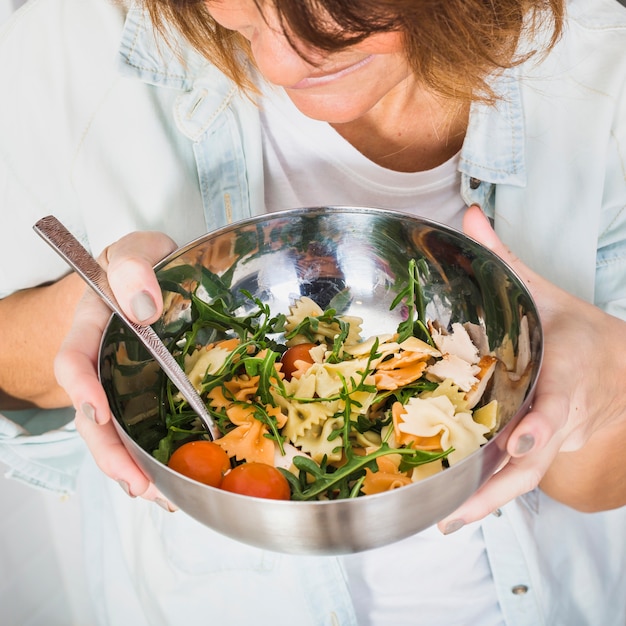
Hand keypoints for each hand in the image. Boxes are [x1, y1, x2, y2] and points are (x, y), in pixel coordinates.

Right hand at [55, 231, 178, 505]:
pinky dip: (150, 458)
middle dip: (110, 452)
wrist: (140, 279)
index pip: (73, 360)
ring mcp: (117, 384)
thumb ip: (134, 265)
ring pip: (114, 433)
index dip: (81, 389)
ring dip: (132, 468)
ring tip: (160, 498)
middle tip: (137, 483)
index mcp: (90, 327)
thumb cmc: (137, 266)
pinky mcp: (139, 396)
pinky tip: (169, 482)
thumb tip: (144, 307)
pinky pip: (137, 430)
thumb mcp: (134, 250)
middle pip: (92, 415)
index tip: (98, 414)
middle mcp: (98, 363)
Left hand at [437, 205, 625, 532]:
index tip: (517, 443)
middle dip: (500, 487)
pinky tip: (451, 509)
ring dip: (488, 502)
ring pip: (527, 477)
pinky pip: (519, 475)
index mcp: (569, 370)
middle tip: (456, 512)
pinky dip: (489, 493)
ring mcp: (558, 439)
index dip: (541, 425)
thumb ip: (505, 258)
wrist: (622, 371)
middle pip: (537, 458)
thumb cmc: (579, 332)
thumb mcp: (546, 292)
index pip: (558, 401)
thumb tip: (466, 216)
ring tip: (443, 522)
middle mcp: (564, 414)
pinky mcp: (549, 451)